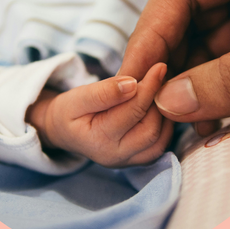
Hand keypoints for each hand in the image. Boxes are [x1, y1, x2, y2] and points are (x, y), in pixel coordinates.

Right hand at [27, 63, 172, 167]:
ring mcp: (128, 162)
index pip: (133, 111)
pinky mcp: (137, 161)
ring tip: (159, 91)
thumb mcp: (78, 97)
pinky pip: (160, 146)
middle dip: (158, 102)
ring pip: (160, 139)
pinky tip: (158, 107)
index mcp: (99, 140)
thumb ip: (104, 92)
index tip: (159, 67)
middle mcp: (115, 156)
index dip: (149, 87)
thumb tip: (132, 84)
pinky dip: (165, 125)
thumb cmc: (70, 111)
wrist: (64, 131)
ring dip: (164, 114)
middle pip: (151, 129)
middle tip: (160, 78)